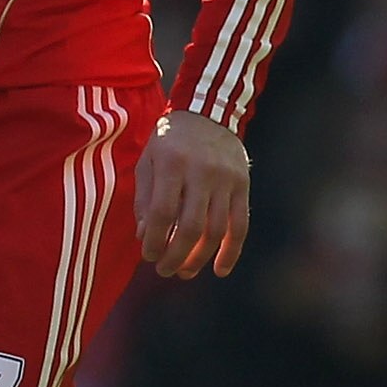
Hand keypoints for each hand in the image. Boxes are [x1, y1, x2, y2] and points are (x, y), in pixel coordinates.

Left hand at [133, 108, 249, 278]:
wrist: (207, 114)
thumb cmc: (169, 141)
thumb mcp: (147, 160)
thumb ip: (144, 197)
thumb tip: (143, 236)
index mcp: (172, 164)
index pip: (163, 212)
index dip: (154, 239)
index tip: (147, 255)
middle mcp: (202, 172)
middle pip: (190, 226)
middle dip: (175, 255)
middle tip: (164, 270)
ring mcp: (226, 180)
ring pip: (216, 230)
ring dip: (199, 258)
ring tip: (184, 272)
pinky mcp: (243, 187)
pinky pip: (240, 225)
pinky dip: (231, 251)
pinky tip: (220, 269)